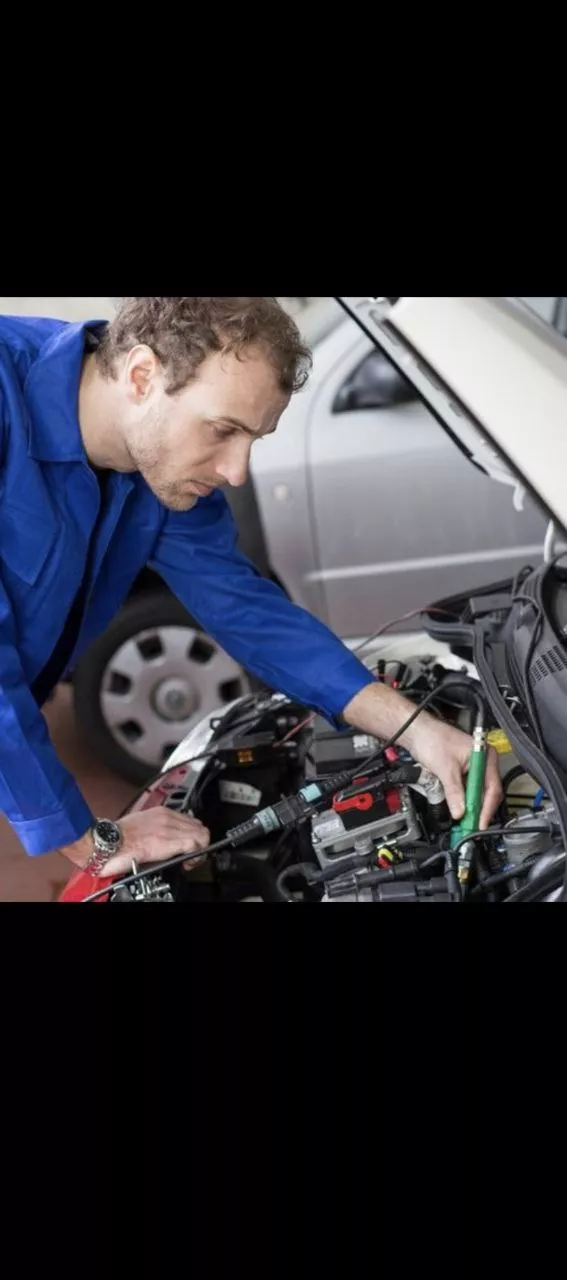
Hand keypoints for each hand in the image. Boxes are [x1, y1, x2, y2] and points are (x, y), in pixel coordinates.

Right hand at [61, 809, 210, 878]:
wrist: (110, 842)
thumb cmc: (118, 837)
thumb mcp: (140, 825)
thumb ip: (154, 828)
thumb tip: (161, 838)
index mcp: (161, 812)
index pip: (189, 819)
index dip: (191, 834)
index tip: (187, 845)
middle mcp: (168, 817)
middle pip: (198, 826)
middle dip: (198, 841)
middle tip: (190, 854)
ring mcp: (171, 828)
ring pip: (201, 834)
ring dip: (199, 849)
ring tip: (189, 860)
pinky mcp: (172, 841)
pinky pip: (196, 845)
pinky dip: (196, 856)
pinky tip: (187, 863)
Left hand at [408, 715, 502, 829]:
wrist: (416, 730)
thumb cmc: (432, 738)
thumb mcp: (445, 768)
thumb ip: (454, 792)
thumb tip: (460, 811)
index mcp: (485, 755)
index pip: (492, 788)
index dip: (486, 808)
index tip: (479, 822)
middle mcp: (482, 760)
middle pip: (487, 792)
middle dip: (479, 810)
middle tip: (472, 826)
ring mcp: (473, 766)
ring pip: (477, 792)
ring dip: (471, 807)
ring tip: (466, 822)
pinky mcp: (463, 771)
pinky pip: (468, 789)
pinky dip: (464, 800)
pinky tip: (460, 809)